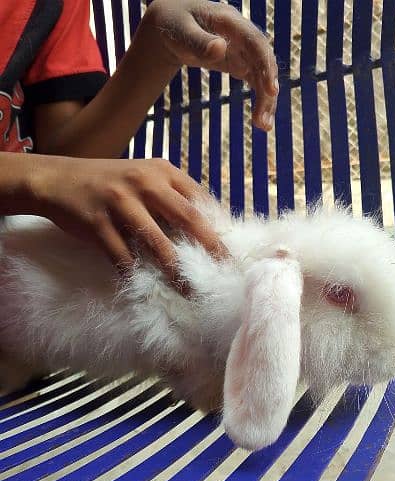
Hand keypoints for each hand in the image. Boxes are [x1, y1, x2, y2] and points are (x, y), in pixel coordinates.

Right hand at [31, 155, 228, 292]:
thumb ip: (172, 196)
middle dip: (210, 248)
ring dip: (176, 271)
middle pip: (188, 218)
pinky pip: (123, 257)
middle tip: (224, 270)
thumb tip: (207, 228)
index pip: (200, 199)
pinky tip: (146, 287)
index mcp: (162, 170)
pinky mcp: (98, 224)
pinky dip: (136, 274)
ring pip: (157, 243)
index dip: (218, 226)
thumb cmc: (109, 182)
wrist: (58, 180)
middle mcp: (144, 182)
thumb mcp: (144, 177)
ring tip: (190, 289)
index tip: (230, 250)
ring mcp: (120, 202)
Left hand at [144, 0, 278, 130]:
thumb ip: (199, 42)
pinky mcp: (241, 63)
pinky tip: (260, 120)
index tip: (271, 90)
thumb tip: (220, 48)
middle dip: (267, 91)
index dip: (265, 65)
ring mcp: (244, 50)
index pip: (255, 42)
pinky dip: (260, 99)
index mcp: (230, 21)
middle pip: (263, 62)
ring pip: (263, 75)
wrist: (173, 25)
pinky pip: (256, 81)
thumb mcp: (181, 33)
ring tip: (263, 126)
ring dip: (266, 100)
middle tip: (263, 122)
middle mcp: (243, 35)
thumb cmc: (175, 26)